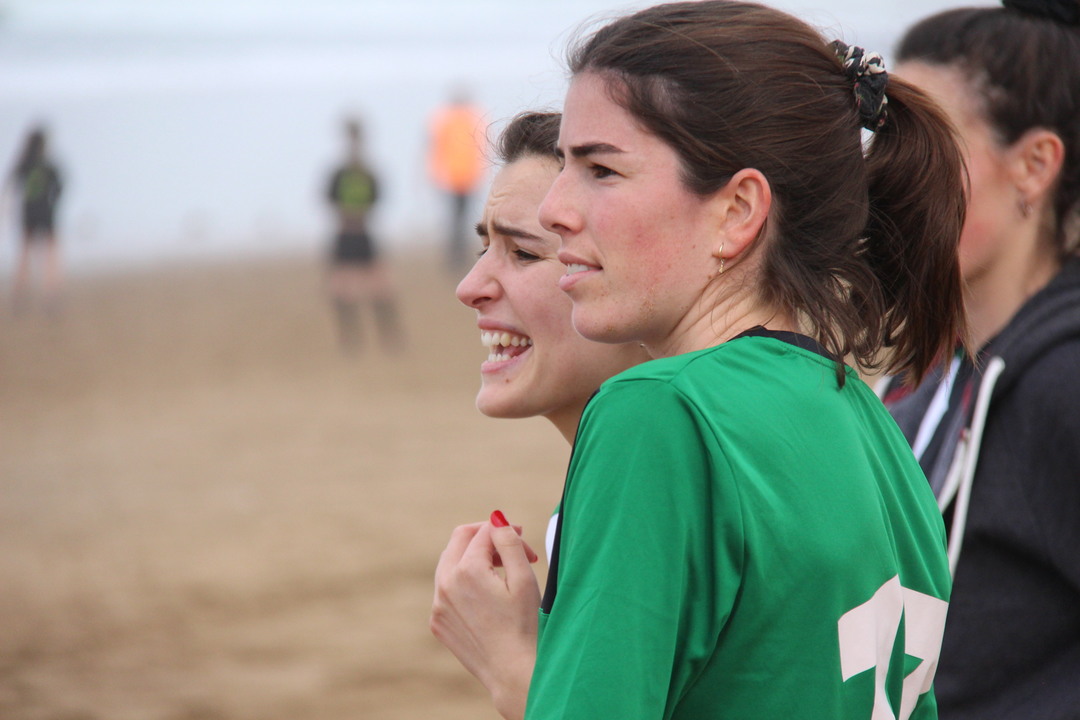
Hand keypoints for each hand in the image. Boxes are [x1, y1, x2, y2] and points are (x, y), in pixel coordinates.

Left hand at [431, 511, 541, 719]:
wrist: (513, 673)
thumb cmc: (525, 626)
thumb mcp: (524, 578)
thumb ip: (508, 541)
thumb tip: (496, 517)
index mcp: (467, 570)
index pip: (484, 532)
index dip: (507, 530)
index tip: (525, 540)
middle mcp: (445, 584)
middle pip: (459, 540)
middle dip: (485, 537)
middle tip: (510, 547)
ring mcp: (438, 604)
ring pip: (449, 562)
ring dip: (473, 556)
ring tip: (500, 569)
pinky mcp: (437, 621)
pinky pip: (445, 588)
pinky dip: (463, 580)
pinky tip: (486, 594)